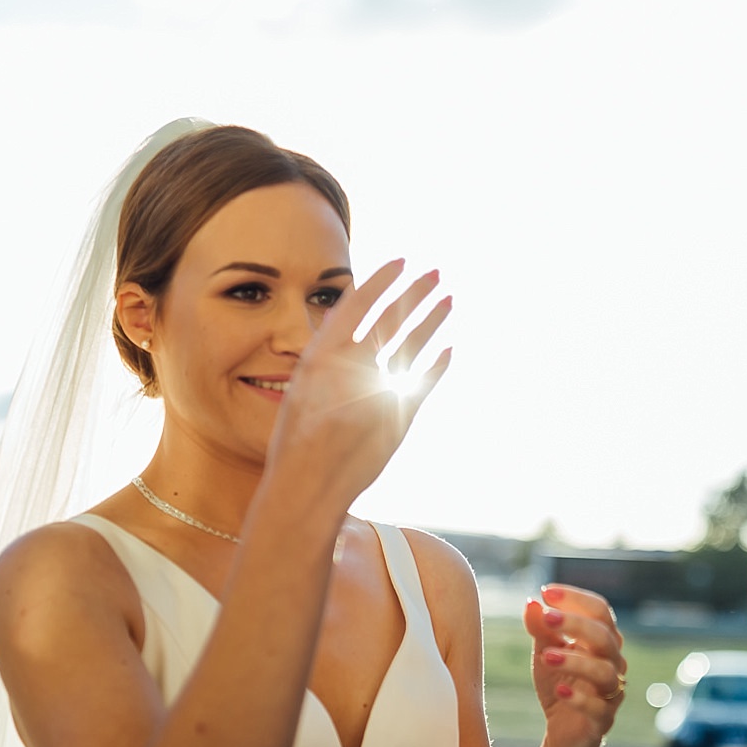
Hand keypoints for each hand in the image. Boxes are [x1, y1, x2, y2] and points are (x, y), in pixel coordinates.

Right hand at [267, 259, 451, 508]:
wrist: (307, 484)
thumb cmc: (297, 440)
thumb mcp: (302, 390)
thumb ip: (328, 363)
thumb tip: (347, 339)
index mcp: (322, 355)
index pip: (357, 303)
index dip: (381, 279)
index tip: (400, 262)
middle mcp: (351, 367)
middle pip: (391, 317)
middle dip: (415, 292)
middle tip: (435, 272)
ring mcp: (377, 389)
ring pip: (413, 343)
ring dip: (432, 319)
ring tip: (449, 299)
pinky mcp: (398, 414)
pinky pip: (424, 380)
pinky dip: (438, 363)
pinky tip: (448, 348)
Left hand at [523, 585, 626, 746]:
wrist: (563, 733)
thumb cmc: (560, 685)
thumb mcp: (545, 654)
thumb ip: (541, 630)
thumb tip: (531, 603)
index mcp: (602, 641)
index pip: (599, 611)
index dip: (576, 599)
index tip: (546, 593)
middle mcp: (613, 663)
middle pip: (605, 637)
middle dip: (576, 624)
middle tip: (547, 617)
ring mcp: (611, 692)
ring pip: (604, 671)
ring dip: (575, 661)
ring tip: (546, 656)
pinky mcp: (603, 720)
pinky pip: (599, 707)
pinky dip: (580, 698)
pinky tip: (560, 691)